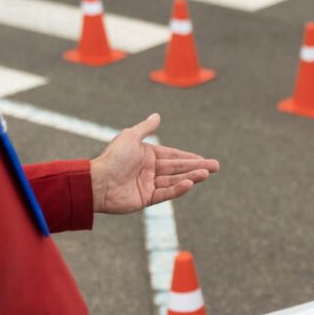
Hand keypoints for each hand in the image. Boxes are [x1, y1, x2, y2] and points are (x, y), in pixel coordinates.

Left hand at [90, 114, 219, 213]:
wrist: (97, 182)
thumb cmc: (112, 158)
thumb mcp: (130, 137)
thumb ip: (145, 128)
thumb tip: (157, 115)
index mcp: (146, 155)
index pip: (173, 155)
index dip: (189, 157)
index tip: (204, 159)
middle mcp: (149, 170)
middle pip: (177, 168)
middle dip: (197, 167)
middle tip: (216, 167)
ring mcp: (148, 185)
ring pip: (174, 180)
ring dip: (191, 177)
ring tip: (206, 174)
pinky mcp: (146, 199)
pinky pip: (165, 193)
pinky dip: (178, 189)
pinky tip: (189, 184)